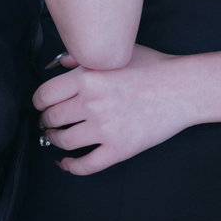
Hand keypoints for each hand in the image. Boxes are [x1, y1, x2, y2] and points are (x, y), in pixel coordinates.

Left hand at [31, 44, 188, 175]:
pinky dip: (71, 167)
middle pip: (51, 118)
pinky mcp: (118, 149)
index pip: (45, 94)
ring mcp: (104, 128)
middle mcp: (91, 103)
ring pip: (64, 141)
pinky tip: (67, 163)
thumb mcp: (117, 53)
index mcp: (88, 77)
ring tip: (55, 137)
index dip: (39, 101)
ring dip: (55, 140)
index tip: (41, 104)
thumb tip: (59, 63)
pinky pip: (85, 165)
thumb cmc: (152, 66)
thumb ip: (84, 57)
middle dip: (45, 121)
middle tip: (47, 121)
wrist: (181, 88)